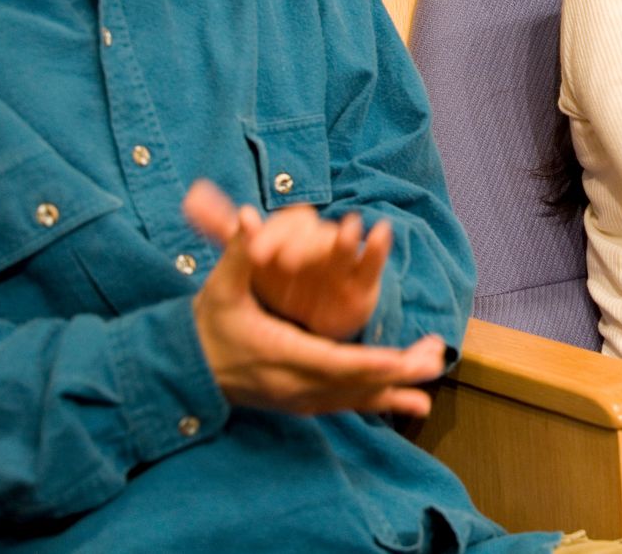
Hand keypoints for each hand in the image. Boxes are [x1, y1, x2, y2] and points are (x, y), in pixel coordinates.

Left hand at [183, 181, 390, 340]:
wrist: (314, 317)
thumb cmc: (281, 281)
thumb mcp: (250, 258)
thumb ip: (224, 228)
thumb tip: (190, 194)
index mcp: (287, 234)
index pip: (278, 224)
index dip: (265, 229)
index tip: (247, 231)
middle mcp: (314, 241)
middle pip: (308, 234)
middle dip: (298, 244)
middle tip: (283, 259)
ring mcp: (340, 259)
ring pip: (340, 244)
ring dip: (344, 237)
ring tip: (348, 229)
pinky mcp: (363, 280)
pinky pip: (372, 259)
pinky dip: (378, 246)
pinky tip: (381, 232)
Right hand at [184, 182, 445, 415]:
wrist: (185, 369)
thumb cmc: (207, 323)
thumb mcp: (221, 286)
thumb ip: (238, 252)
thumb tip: (246, 215)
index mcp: (279, 352)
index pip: (332, 362)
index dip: (370, 363)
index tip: (404, 360)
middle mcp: (293, 383)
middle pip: (353, 385)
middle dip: (397, 375)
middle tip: (436, 361)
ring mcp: (297, 398)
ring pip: (354, 399)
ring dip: (395, 392)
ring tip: (432, 382)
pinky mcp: (300, 403)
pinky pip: (346, 405)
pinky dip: (379, 404)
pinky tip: (412, 405)